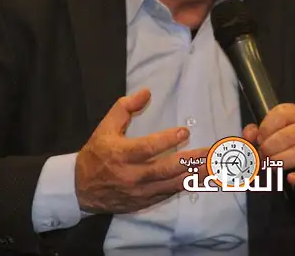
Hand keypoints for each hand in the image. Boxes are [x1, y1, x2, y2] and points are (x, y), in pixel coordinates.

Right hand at [75, 88, 208, 213]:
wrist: (81, 189)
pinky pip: (169, 194)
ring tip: (214, 166)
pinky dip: (186, 186)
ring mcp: (140, 192)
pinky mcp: (144, 202)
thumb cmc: (96, 154)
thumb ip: (124, 108)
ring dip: (195, 175)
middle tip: (210, 152)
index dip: (167, 141)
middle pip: (166, 169)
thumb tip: (146, 92)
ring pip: (172, 184)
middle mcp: (132, 176)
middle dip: (190, 160)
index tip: (184, 131)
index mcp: (121, 155)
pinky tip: (200, 179)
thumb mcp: (105, 127)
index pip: (148, 148)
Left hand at [243, 103, 294, 185]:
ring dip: (281, 160)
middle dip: (270, 147)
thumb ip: (261, 129)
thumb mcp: (280, 125)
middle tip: (263, 154)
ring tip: (271, 164)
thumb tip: (248, 136)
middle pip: (289, 136)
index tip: (259, 138)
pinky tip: (290, 178)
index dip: (265, 128)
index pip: (281, 115)